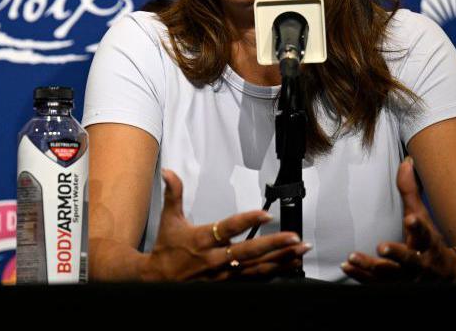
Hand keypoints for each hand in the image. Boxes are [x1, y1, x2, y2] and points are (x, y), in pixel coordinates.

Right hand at [140, 169, 311, 281]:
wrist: (157, 280)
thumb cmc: (166, 250)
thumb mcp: (168, 220)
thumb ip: (173, 194)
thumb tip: (169, 172)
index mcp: (202, 240)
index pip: (228, 229)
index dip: (247, 221)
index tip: (265, 214)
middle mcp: (215, 258)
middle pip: (248, 251)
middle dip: (273, 244)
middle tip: (292, 237)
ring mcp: (223, 273)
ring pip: (256, 267)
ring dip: (279, 259)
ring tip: (298, 250)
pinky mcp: (228, 282)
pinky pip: (254, 277)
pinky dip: (274, 271)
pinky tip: (288, 265)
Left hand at [340, 157, 455, 284]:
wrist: (446, 277)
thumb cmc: (429, 244)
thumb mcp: (423, 218)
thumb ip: (411, 193)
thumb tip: (406, 162)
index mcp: (428, 243)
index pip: (425, 233)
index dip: (418, 227)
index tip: (411, 219)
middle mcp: (420, 263)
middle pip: (409, 259)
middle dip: (396, 253)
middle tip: (382, 246)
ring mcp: (408, 278)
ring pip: (390, 274)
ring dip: (370, 266)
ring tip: (353, 256)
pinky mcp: (395, 286)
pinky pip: (376, 284)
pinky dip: (360, 275)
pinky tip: (347, 266)